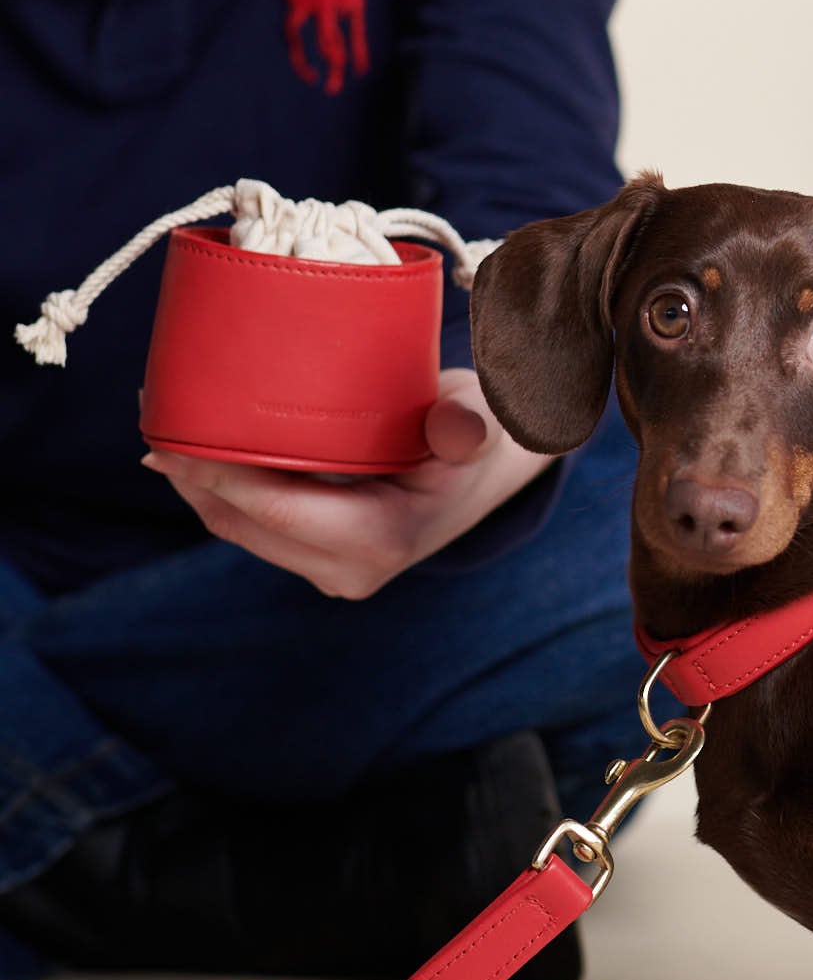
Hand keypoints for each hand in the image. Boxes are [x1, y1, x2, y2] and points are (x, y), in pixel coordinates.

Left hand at [143, 368, 553, 597]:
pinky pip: (249, 525)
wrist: (490, 467)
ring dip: (197, 480)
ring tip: (166, 422)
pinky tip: (194, 447)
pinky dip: (218, 487)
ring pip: (237, 527)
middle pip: (244, 523)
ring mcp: (331, 570)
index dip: (219, 472)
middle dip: (192, 473)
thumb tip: (458, 431)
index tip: (173, 431)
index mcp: (385, 541)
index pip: (279, 509)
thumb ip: (465, 427)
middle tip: (154, 409)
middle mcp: (351, 570)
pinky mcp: (315, 557)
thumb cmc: (480, 433)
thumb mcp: (480, 424)